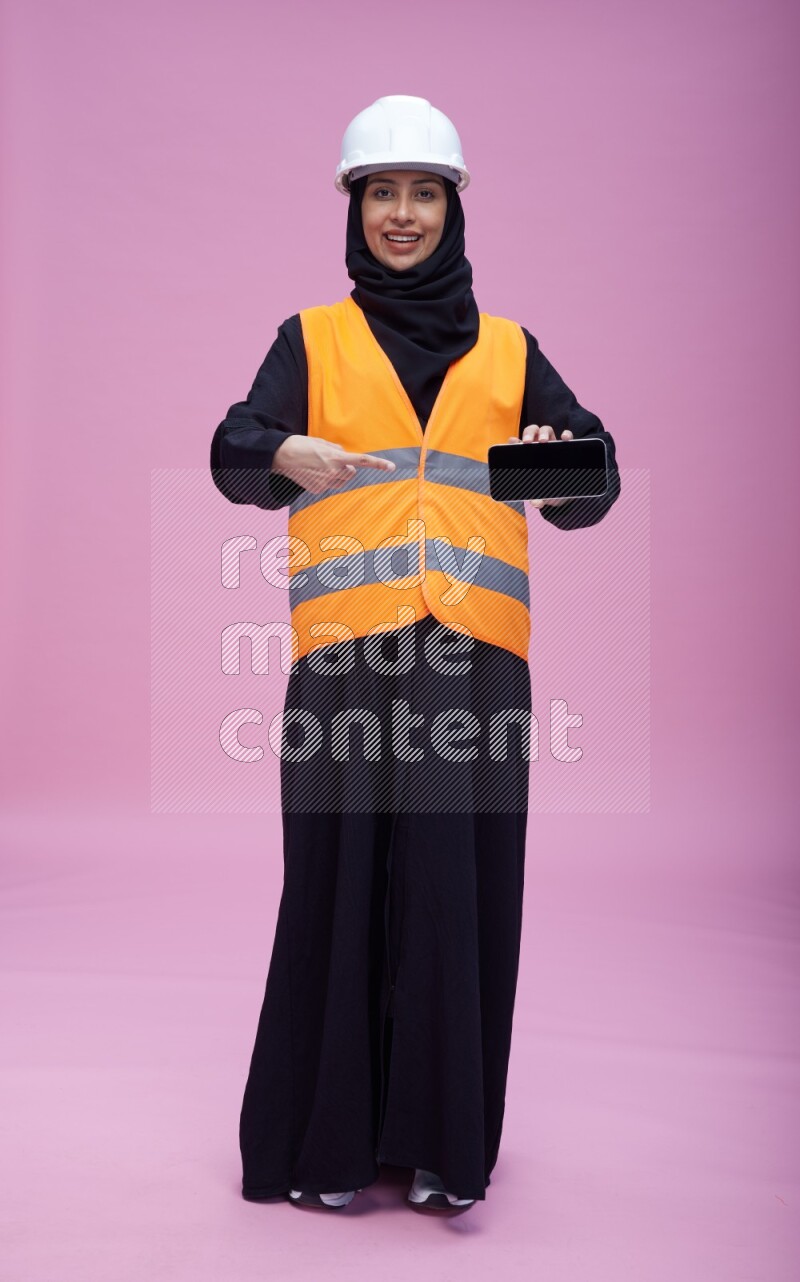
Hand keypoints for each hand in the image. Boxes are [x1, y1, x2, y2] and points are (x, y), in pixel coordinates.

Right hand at [272, 435, 395, 493]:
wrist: (279, 456)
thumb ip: (335, 449)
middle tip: (331, 461)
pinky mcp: (317, 490)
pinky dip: (325, 480)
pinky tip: (312, 473)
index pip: (361, 461)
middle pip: (350, 473)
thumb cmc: (300, 445)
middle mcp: (332, 471)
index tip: (391, 467)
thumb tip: (343, 454)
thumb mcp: (320, 442)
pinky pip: (329, 485)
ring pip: (341, 480)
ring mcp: (325, 482)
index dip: (378, 464)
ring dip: (337, 474)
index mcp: (335, 457)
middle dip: (346, 467)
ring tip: (320, 466)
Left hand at [505, 424, 573, 506]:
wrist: (566, 491)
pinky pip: (567, 435)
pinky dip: (566, 434)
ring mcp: (552, 444)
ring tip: (544, 441)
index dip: (514, 441)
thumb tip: (536, 503)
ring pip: (546, 430)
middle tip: (528, 442)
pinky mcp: (566, 446)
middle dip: (528, 434)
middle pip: (531, 432)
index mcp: (527, 456)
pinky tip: (565, 438)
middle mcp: (538, 447)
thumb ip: (538, 500)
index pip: (518, 444)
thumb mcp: (543, 495)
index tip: (513, 442)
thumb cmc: (549, 490)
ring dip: (543, 433)